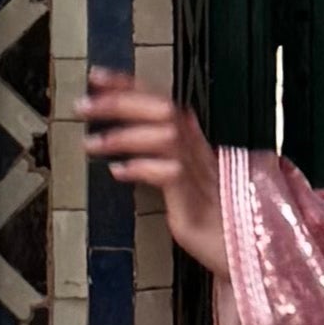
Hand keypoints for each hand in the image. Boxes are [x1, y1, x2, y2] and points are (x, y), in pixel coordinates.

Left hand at [84, 68, 225, 277]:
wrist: (240, 247)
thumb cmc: (207, 213)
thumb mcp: (179, 178)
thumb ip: (157, 156)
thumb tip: (123, 141)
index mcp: (191, 141)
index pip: (159, 100)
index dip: (128, 85)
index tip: (96, 77)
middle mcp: (197, 150)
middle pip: (162, 110)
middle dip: (120, 103)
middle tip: (83, 106)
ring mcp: (198, 173)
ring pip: (165, 136)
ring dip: (124, 136)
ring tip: (91, 143)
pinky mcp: (194, 200)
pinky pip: (170, 174)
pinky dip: (142, 168)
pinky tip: (118, 172)